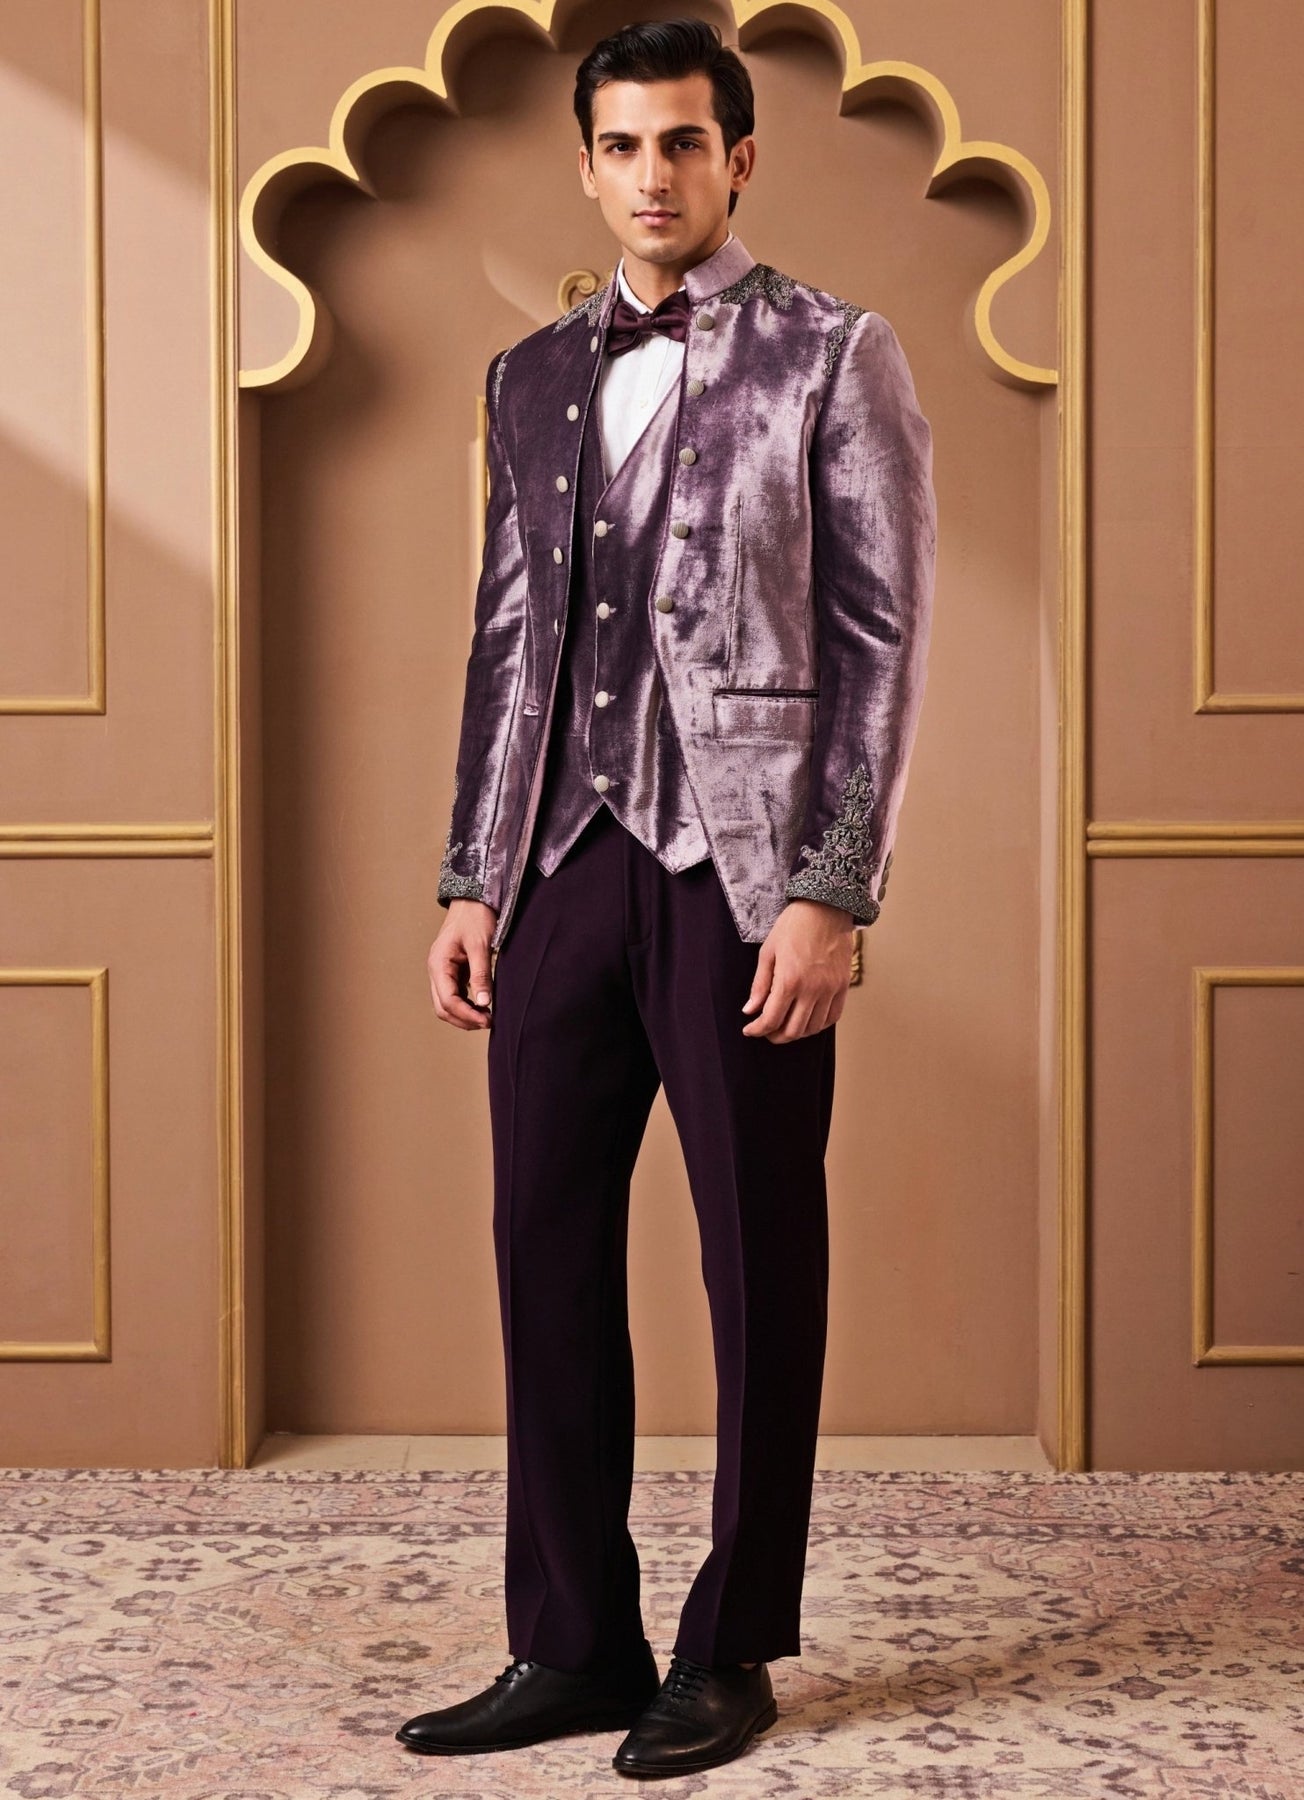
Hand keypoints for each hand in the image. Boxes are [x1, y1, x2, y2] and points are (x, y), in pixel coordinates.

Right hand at [428, 899, 498, 1029]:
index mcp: (438, 964)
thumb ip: (481, 975)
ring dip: (464, 1014)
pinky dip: (466, 1004)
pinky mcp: (453, 970)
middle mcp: (437, 970)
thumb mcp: (480, 946)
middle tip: (488, 1023)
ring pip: (447, 1003)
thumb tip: (484, 1003)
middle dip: (464, 1019)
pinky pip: (455, 994)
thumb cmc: (475, 917)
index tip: (487, 1020)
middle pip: (443, 1007)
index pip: (447, 1000)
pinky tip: (482, 1006)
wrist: (474, 899)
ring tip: (487, 1017)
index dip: (466, 1014)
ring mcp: (443, 971)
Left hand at [741, 899, 854, 1041]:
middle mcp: (812, 989)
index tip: (750, 1029)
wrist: (825, 908)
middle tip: (766, 1031)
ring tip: (785, 1025)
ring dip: (796, 1033)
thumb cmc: (793, 926)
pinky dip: (818, 1025)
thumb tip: (750, 1010)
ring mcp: (830, 989)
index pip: (771, 1020)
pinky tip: (807, 1019)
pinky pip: (833, 1017)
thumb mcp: (768, 952)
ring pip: (813, 1028)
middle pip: (793, 1031)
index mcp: (789, 980)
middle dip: (775, 1036)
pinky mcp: (843, 986)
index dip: (757, 1030)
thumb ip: (760, 985)